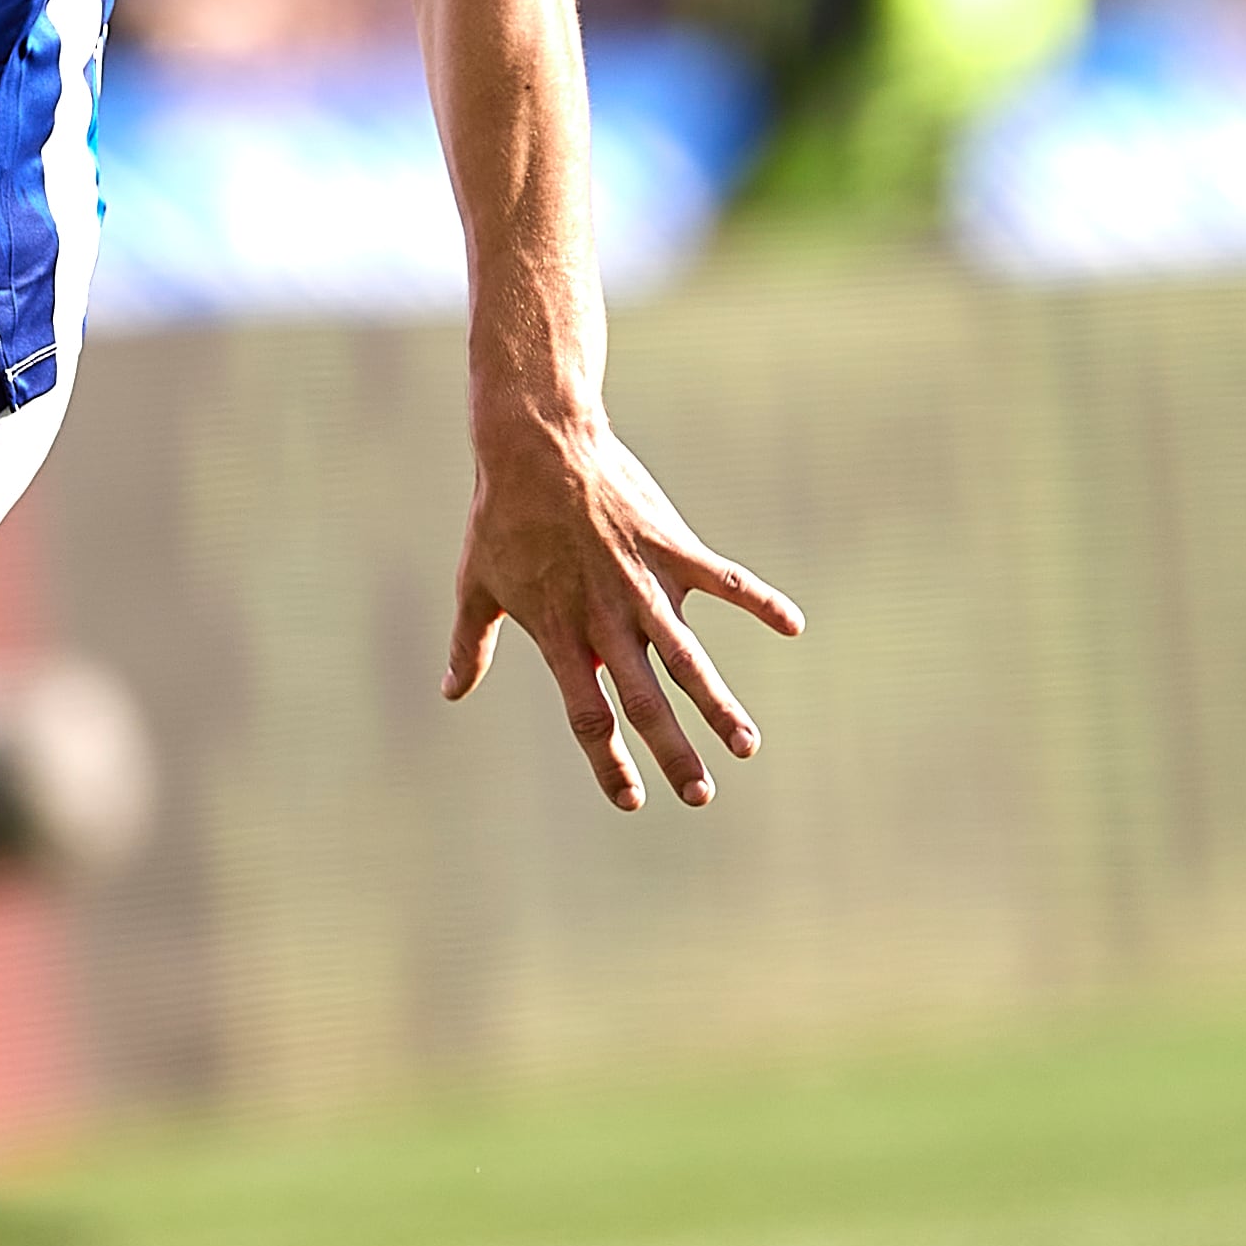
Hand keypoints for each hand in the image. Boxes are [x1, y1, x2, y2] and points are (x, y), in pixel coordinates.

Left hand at [444, 409, 803, 812]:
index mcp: (560, 635)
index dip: (609, 763)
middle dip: (675, 754)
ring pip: (688, 658)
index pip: (588, 716)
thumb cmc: (502, 515)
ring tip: (746, 746)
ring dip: (719, 705)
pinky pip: (725, 581)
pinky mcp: (672, 546)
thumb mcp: (476, 584)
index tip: (632, 802)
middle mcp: (606, 619)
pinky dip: (760, 601)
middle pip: (645, 703)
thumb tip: (452, 692)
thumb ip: (470, 645)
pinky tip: (793, 625)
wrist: (538, 443)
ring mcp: (644, 584)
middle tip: (701, 796)